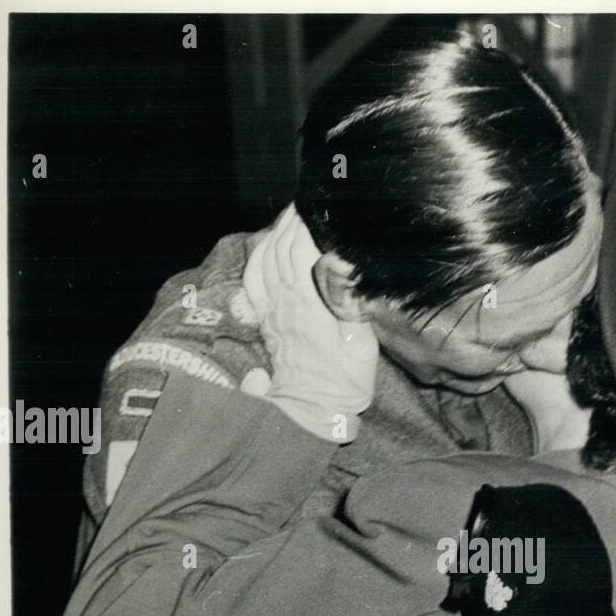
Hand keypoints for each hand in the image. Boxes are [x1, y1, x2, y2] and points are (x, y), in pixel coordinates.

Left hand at [243, 205, 377, 440]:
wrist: (314, 411)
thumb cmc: (344, 382)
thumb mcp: (362, 348)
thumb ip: (352, 307)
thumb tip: (344, 269)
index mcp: (308, 308)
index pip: (299, 253)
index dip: (305, 226)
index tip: (316, 206)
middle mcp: (284, 305)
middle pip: (278, 251)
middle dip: (289, 223)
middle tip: (305, 204)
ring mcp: (271, 313)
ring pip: (263, 262)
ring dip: (273, 236)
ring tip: (288, 219)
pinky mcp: (266, 321)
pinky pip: (253, 281)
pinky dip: (258, 258)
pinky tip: (268, 248)